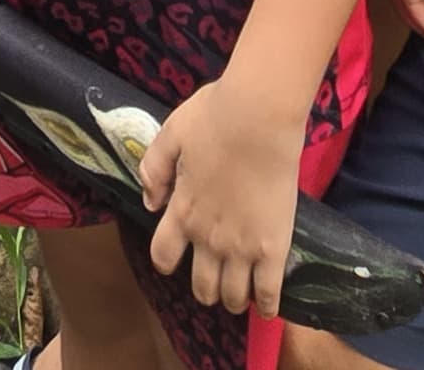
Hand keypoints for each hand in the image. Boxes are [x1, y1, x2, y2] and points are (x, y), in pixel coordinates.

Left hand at [141, 71, 304, 321]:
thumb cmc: (215, 117)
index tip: (174, 260)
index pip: (163, 255)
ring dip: (233, 299)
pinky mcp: (274, 247)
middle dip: (205, 289)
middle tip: (213, 282)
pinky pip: (269, 291)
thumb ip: (154, 169)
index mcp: (181, 211)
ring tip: (240, 294)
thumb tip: (149, 203)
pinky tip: (268, 308)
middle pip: (201, 285)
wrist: (259, 116)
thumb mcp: (170, 134)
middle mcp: (208, 238)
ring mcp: (242, 246)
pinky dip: (267, 306)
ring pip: (233, 295)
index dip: (166, 262)